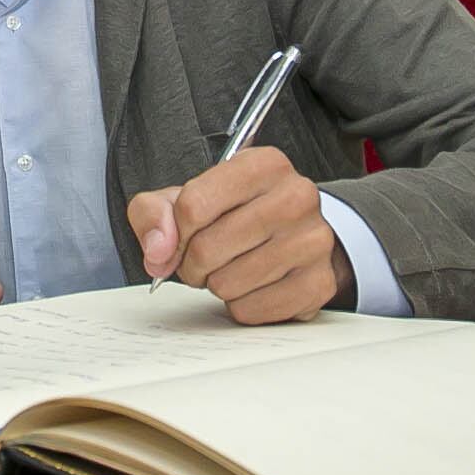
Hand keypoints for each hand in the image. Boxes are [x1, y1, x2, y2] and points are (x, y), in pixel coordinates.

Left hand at [127, 146, 340, 323]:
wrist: (295, 234)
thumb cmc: (237, 213)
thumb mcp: (188, 197)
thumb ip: (154, 212)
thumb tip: (158, 251)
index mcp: (263, 164)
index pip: (193, 205)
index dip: (175, 232)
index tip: (181, 237)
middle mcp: (296, 197)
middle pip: (207, 248)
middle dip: (192, 263)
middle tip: (202, 260)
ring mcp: (313, 241)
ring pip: (227, 283)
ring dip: (216, 284)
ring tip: (229, 269)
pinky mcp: (319, 284)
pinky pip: (251, 310)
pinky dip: (240, 305)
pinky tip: (251, 286)